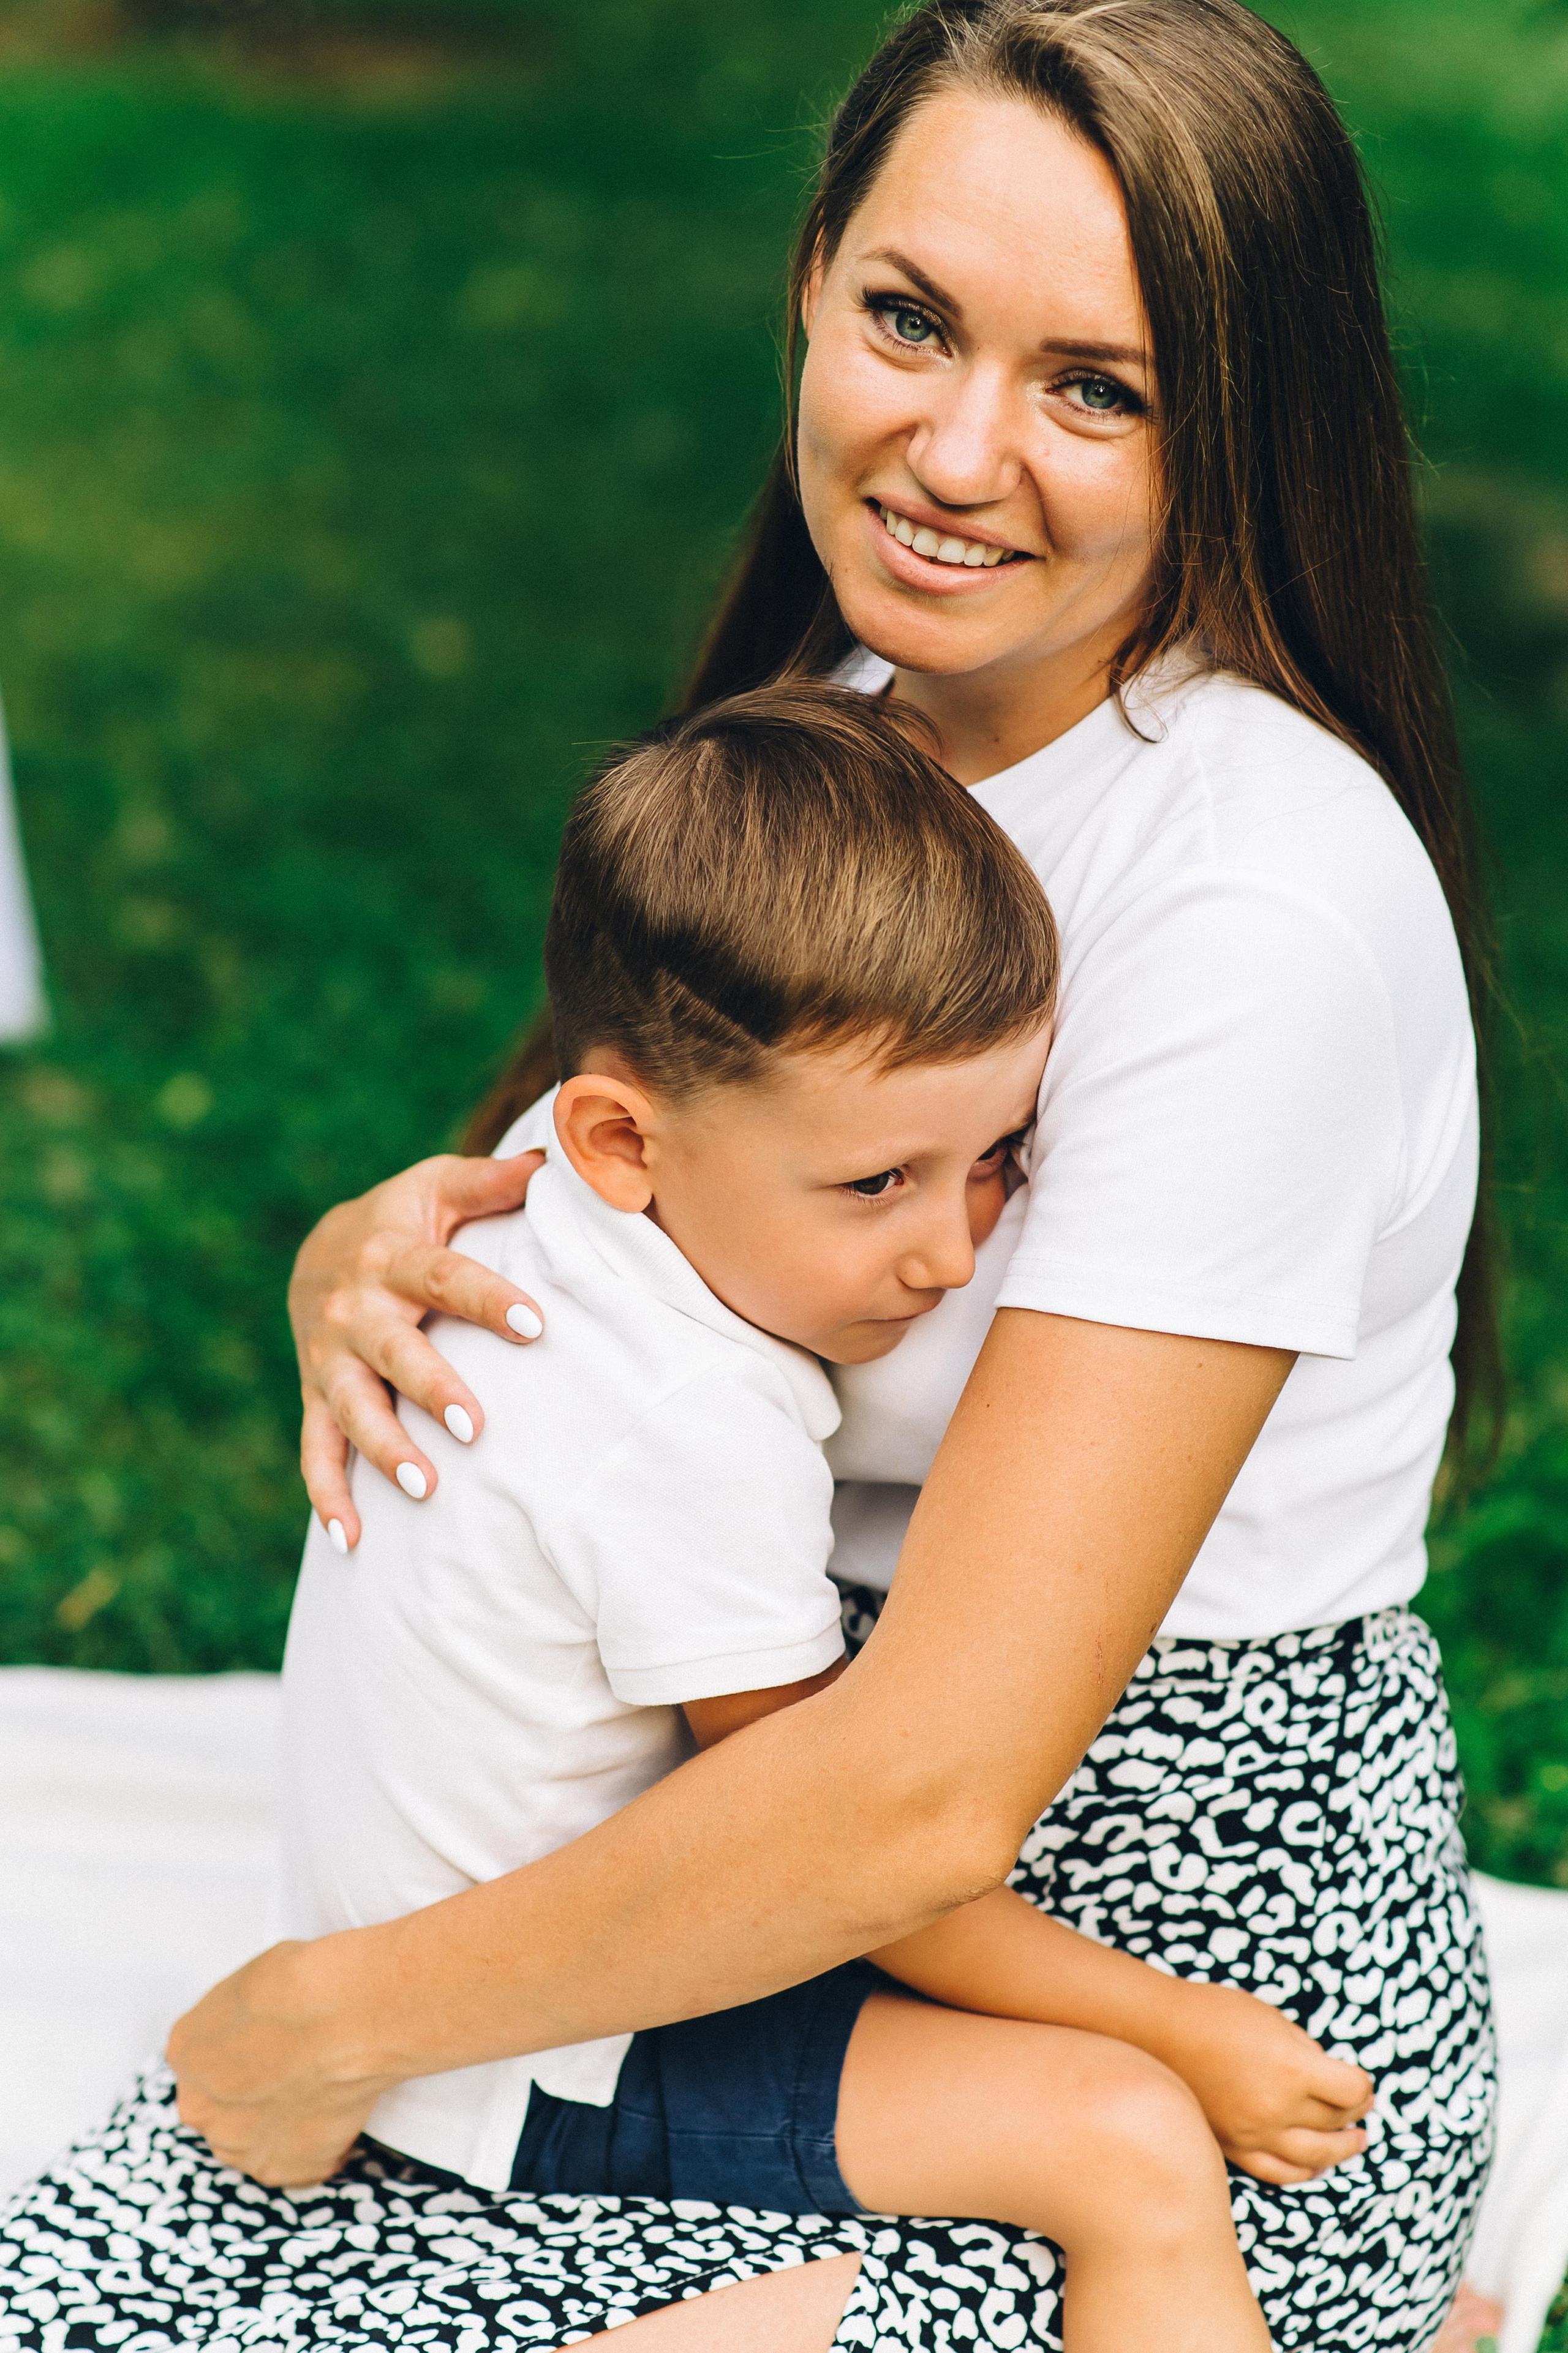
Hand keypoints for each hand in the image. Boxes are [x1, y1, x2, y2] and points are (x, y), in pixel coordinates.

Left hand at [166, 1938, 395, 2188]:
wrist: (343, 2016)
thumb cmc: (306, 1982)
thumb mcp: (252, 1982)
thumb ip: (242, 2022)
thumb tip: (263, 2031)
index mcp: (186, 2051)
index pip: (205, 2062)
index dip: (240, 2056)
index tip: (270, 2048)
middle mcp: (201, 2106)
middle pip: (220, 2108)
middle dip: (252, 2097)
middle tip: (297, 2073)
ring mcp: (240, 2146)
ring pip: (252, 2142)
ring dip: (280, 2126)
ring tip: (323, 2092)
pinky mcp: (284, 2170)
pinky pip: (297, 2165)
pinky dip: (317, 2147)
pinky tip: (338, 2111)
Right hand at [291, 1149, 545, 1545]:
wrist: (317, 1249)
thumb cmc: (402, 1219)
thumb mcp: (437, 1186)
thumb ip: (491, 1182)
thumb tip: (552, 1159)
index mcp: (394, 1257)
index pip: (447, 1277)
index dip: (490, 1300)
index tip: (536, 1324)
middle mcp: (355, 1311)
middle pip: (395, 1354)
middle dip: (432, 1390)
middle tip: (475, 1427)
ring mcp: (330, 1360)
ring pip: (353, 1410)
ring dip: (384, 1450)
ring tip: (424, 1488)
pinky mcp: (315, 1397)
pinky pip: (315, 1451)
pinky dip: (328, 1498)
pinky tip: (350, 1542)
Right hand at [1146, 1979, 1373, 2184]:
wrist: (1155, 2030)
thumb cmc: (1214, 2013)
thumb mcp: (1271, 2018)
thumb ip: (1305, 2050)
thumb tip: (1329, 2077)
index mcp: (1291, 2067)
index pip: (1352, 2089)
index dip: (1363, 2085)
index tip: (1361, 2081)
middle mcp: (1276, 2106)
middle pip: (1335, 2120)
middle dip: (1354, 2112)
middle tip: (1362, 2107)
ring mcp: (1253, 2132)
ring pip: (1315, 2154)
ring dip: (1342, 2149)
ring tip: (1356, 2141)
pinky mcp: (1233, 2147)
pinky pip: (1278, 2171)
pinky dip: (1304, 2171)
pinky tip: (1317, 2165)